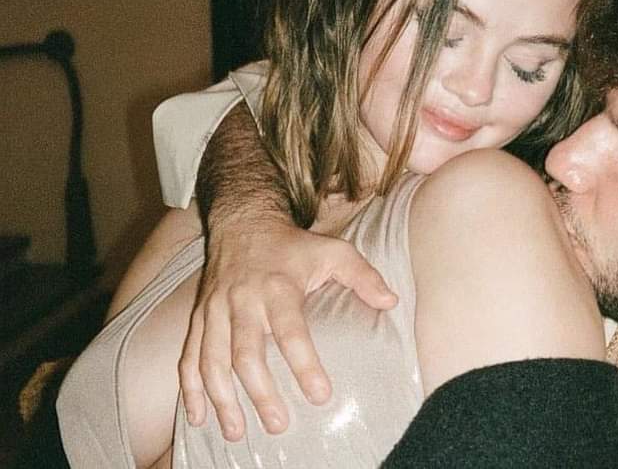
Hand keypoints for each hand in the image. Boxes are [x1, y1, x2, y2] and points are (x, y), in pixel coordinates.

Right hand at [179, 218, 396, 440]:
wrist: (243, 223)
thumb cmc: (294, 245)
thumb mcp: (334, 251)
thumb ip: (363, 276)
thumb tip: (391, 302)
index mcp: (278, 287)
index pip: (291, 331)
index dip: (305, 364)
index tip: (320, 395)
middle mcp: (242, 301)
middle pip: (246, 354)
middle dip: (261, 392)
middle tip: (279, 424)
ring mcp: (216, 310)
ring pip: (212, 361)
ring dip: (222, 399)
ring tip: (236, 432)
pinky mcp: (200, 317)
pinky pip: (188, 356)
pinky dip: (190, 388)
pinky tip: (197, 418)